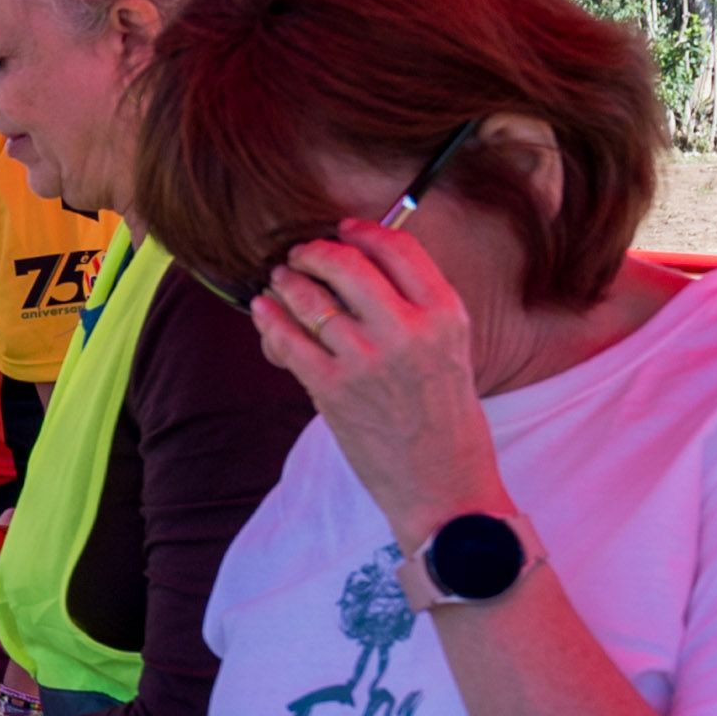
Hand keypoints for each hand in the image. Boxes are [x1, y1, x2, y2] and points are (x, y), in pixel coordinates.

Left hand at [246, 220, 505, 543]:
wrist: (443, 486)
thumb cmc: (445, 417)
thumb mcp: (452, 349)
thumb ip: (417, 308)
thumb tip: (362, 265)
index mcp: (446, 315)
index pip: (398, 248)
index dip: (363, 231)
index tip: (343, 229)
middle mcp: (408, 331)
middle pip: (347, 264)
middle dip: (314, 252)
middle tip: (300, 254)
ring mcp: (366, 360)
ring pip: (310, 299)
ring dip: (287, 283)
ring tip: (279, 280)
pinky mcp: (332, 390)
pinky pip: (288, 340)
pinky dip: (269, 320)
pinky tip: (264, 310)